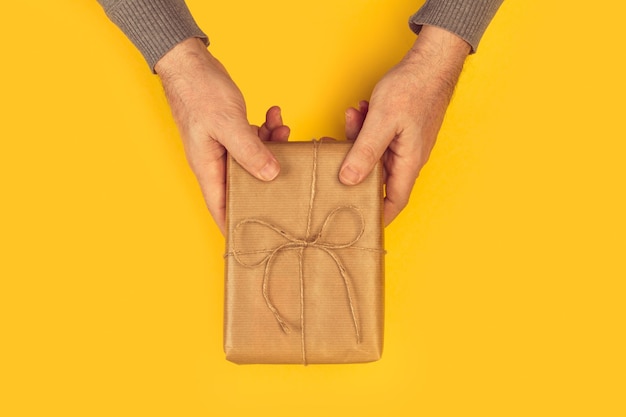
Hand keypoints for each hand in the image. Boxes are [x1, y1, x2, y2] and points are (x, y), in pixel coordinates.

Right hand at [154, 38, 288, 233]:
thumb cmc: (199, 92)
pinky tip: (275, 117)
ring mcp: (223, 146)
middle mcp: (215, 161)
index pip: (220, 208)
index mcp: (208, 168)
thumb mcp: (228, 123)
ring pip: (253, 160)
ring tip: (284, 132)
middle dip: (267, 182)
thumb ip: (250, 150)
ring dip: (271, 149)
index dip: (235, 227)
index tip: (253, 242)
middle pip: (243, 185)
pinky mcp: (230, 131)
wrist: (188, 61)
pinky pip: (253, 139)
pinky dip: (266, 131)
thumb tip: (271, 175)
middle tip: (290, 178)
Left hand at [340, 25, 470, 224]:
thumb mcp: (382, 121)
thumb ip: (365, 152)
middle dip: (354, 166)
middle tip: (334, 151)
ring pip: (373, 154)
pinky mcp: (398, 130)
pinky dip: (363, 127)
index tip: (358, 223)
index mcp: (408, 162)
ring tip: (352, 118)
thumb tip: (348, 180)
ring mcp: (403, 143)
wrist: (430, 61)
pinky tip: (359, 111)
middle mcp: (407, 157)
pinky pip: (375, 137)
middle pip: (376, 176)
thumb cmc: (413, 88)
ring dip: (357, 140)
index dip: (377, 215)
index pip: (394, 201)